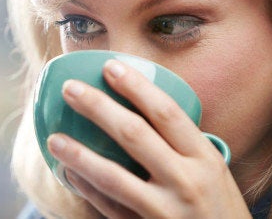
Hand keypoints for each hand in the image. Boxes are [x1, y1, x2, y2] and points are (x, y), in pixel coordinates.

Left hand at [46, 59, 250, 218]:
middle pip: (134, 134)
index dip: (136, 87)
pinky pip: (110, 208)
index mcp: (205, 158)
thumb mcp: (212, 172)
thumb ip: (181, 146)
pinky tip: (68, 173)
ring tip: (53, 139)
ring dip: (79, 154)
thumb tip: (136, 109)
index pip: (166, 112)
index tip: (110, 66)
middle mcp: (187, 181)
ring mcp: (166, 210)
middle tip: (70, 88)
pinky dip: (87, 189)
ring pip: (114, 176)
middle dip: (98, 107)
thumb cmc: (218, 208)